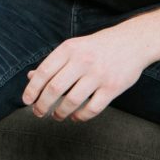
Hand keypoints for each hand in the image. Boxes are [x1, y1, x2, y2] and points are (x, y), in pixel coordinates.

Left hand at [22, 29, 149, 122]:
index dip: (32, 89)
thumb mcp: (73, 48)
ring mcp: (99, 75)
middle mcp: (82, 61)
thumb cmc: (96, 47)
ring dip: (60, 112)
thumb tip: (30, 77)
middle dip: (42, 105)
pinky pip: (92, 108)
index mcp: (69, 49)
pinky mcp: (113, 87)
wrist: (132, 42)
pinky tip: (75, 117)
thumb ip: (53, 63)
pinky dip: (80, 116)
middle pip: (55, 88)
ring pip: (72, 101)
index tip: (26, 101)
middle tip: (38, 113)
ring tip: (56, 116)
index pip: (44, 72)